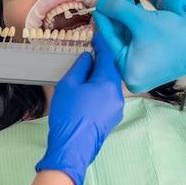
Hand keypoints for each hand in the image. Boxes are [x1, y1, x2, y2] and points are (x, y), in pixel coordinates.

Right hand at [35, 33, 123, 184]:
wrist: (72, 149)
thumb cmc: (68, 115)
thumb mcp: (69, 85)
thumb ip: (80, 67)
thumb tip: (88, 57)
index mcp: (108, 83)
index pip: (107, 57)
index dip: (101, 44)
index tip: (96, 36)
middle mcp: (118, 94)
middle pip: (110, 71)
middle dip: (100, 62)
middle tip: (89, 54)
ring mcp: (117, 108)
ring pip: (109, 85)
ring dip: (99, 77)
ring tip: (85, 75)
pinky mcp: (112, 118)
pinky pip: (108, 98)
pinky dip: (100, 91)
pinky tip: (87, 93)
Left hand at [94, 0, 185, 93]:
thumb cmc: (175, 35)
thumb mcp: (142, 19)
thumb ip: (118, 11)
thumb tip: (100, 4)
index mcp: (127, 72)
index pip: (109, 41)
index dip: (104, 20)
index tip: (98, 6)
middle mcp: (131, 79)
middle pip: (117, 43)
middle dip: (117, 21)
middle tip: (114, 3)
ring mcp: (140, 77)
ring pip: (126, 45)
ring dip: (126, 25)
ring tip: (129, 6)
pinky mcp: (149, 71)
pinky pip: (135, 50)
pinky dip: (135, 35)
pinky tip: (135, 17)